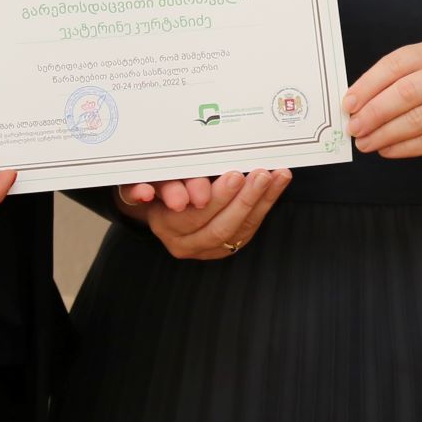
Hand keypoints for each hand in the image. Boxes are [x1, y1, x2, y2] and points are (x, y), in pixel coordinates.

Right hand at [113, 169, 289, 260]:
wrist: (162, 199)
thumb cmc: (158, 180)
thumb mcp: (150, 178)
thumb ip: (148, 184)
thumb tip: (143, 193)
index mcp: (163, 224)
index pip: (187, 218)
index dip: (209, 201)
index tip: (227, 181)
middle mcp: (184, 242)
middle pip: (215, 228)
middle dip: (237, 200)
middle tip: (254, 175)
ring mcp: (208, 247)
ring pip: (238, 229)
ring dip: (259, 200)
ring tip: (272, 175)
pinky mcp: (229, 243)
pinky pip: (251, 225)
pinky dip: (267, 201)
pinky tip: (279, 180)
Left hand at [344, 40, 421, 177]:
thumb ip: (393, 87)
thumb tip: (354, 106)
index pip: (397, 63)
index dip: (369, 84)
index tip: (348, 103)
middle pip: (407, 91)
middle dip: (374, 112)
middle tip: (354, 127)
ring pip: (416, 119)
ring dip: (384, 134)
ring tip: (365, 143)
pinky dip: (401, 147)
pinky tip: (386, 150)